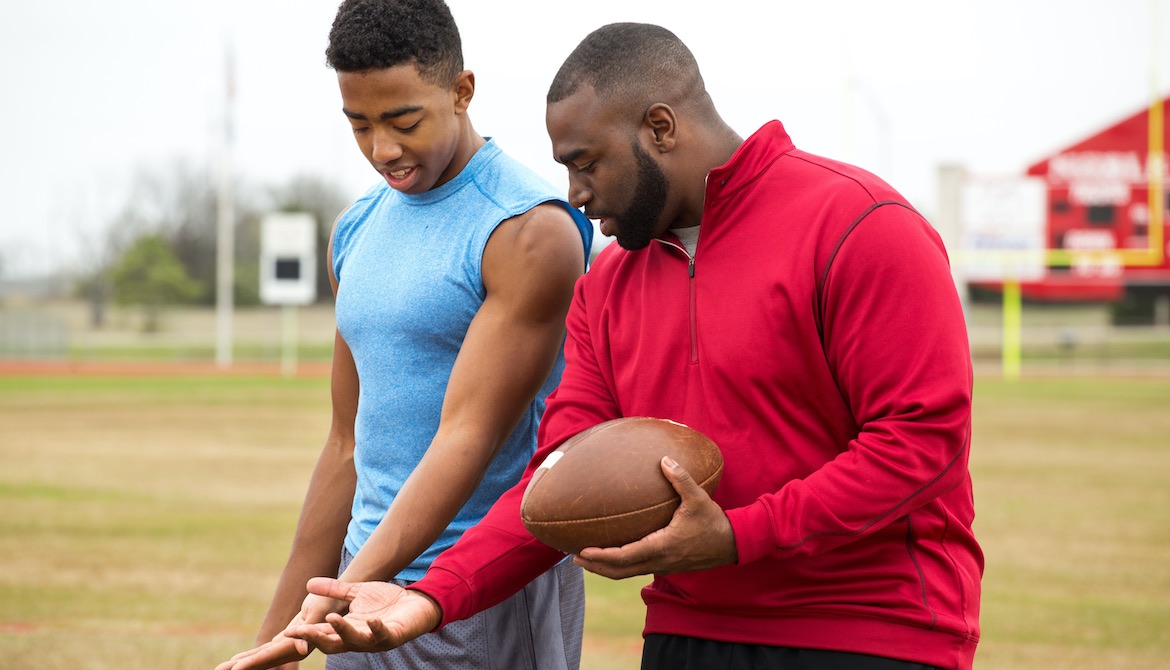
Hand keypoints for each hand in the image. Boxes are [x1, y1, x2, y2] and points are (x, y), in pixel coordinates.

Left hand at [215, 592, 349, 669]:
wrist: (336, 599)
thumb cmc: (330, 603)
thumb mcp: (320, 612)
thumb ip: (310, 631)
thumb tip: (303, 650)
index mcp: (297, 645)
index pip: (270, 655)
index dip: (252, 663)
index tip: (235, 669)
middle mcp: (290, 650)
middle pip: (261, 660)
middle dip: (240, 666)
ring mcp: (286, 647)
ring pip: (260, 658)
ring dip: (241, 664)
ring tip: (220, 669)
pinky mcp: (284, 642)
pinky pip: (264, 651)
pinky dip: (250, 657)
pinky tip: (236, 660)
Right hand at [290, 577, 442, 653]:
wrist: (415, 603)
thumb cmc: (385, 601)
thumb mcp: (356, 592)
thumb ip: (334, 590)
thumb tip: (309, 583)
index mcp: (347, 629)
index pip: (322, 634)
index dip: (306, 633)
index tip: (289, 631)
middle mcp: (358, 638)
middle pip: (332, 643)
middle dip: (317, 637)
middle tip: (302, 631)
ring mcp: (376, 639)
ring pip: (355, 641)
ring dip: (343, 631)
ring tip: (333, 619)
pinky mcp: (393, 636)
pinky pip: (383, 635)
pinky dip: (377, 628)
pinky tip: (372, 620)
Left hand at [573, 456, 737, 578]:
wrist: (732, 544)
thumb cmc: (713, 522)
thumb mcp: (699, 499)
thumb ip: (681, 479)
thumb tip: (664, 459)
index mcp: (661, 546)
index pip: (624, 557)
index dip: (601, 557)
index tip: (583, 551)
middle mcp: (659, 561)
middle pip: (619, 572)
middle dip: (596, 567)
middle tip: (574, 558)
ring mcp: (662, 566)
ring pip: (627, 573)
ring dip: (606, 569)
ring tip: (587, 559)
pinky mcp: (666, 566)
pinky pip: (637, 569)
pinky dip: (621, 566)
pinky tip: (614, 555)